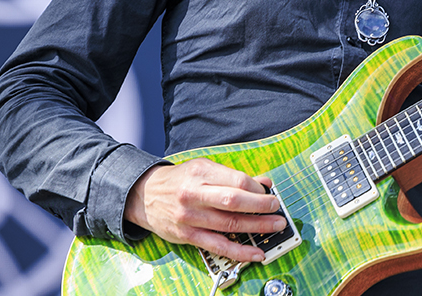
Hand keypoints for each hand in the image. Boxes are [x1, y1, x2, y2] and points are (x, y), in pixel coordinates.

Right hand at [125, 159, 285, 261]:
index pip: (237, 180)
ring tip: (275, 227)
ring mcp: (190, 217)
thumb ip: (232, 176)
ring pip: (229, 224)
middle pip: (234, 201)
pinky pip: (218, 246)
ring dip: (257, 227)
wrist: (144, 195)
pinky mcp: (188, 236)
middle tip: (277, 208)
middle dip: (261, 206)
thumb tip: (263, 184)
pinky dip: (240, 251)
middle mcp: (194, 194)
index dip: (257, 188)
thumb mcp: (203, 168)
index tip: (267, 192)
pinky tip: (256, 253)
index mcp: (201, 173)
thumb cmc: (179, 181)